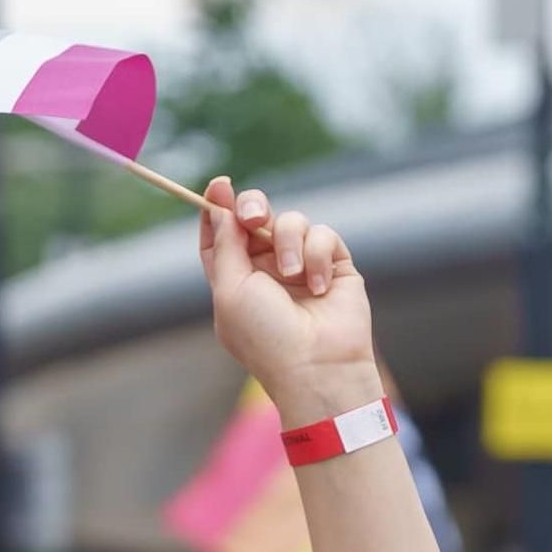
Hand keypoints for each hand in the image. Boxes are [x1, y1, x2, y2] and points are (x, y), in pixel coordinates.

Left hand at [198, 177, 381, 425]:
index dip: (218, 210)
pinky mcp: (334, 266)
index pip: (221, 236)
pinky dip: (319, 256)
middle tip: (254, 217)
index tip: (219, 185)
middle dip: (253, 207)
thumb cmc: (265, 336)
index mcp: (234, 281)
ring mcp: (301, 267)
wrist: (316, 365)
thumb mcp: (230, 290)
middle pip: (256, 218)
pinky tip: (320, 287)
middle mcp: (266, 272)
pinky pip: (323, 235)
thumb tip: (221, 209)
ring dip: (289, 242)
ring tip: (292, 275)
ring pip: (291, 221)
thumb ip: (225, 245)